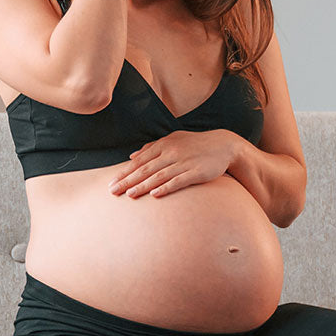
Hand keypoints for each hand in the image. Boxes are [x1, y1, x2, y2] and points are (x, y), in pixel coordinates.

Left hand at [107, 130, 236, 198]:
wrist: (224, 145)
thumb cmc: (195, 144)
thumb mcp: (174, 140)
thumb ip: (153, 147)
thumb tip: (132, 155)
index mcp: (164, 144)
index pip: (140, 161)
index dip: (125, 172)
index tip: (111, 183)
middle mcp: (172, 152)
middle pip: (146, 169)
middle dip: (128, 181)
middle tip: (113, 192)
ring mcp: (184, 162)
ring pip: (159, 176)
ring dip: (143, 186)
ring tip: (129, 195)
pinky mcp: (196, 172)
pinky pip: (179, 181)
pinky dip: (166, 187)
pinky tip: (155, 194)